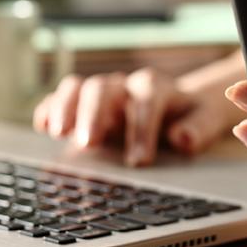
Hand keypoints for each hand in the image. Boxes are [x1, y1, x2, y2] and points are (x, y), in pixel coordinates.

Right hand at [34, 66, 234, 166]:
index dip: (142, 128)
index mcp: (155, 87)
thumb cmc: (189, 116)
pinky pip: (59, 99)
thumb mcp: (204, 120)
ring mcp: (100, 94)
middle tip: (90, 144)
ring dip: (65, 108)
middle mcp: (124, 86)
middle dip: (95, 114)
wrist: (177, 107)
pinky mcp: (80, 105)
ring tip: (58, 133)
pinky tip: (43, 127)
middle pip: (104, 87)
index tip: (139, 160)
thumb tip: (182, 137)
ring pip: (78, 87)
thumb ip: (198, 128)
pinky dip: (49, 109)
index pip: (146, 99)